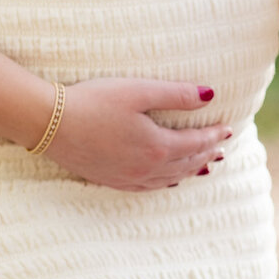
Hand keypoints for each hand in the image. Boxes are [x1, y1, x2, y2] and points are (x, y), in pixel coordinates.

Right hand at [46, 80, 232, 189]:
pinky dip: (167, 182)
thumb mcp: (138, 90)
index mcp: (158, 146)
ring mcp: (130, 178)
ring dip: (191, 171)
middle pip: (187, 163)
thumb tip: (210, 95)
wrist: (49, 123)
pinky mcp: (112, 181)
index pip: (196, 142)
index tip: (228, 130)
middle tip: (221, 148)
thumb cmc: (93, 101)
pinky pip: (149, 187)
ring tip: (205, 166)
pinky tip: (169, 180)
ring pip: (171, 178)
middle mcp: (148, 168)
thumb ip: (176, 94)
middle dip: (206, 154)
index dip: (214, 135)